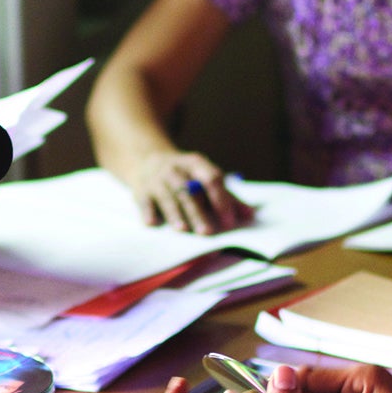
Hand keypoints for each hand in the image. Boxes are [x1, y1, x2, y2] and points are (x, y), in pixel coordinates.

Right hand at [132, 151, 254, 234]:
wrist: (147, 160)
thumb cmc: (184, 174)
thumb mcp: (204, 176)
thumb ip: (227, 196)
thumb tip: (250, 214)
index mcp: (196, 164)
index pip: (211, 179)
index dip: (221, 199)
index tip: (229, 221)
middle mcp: (176, 169)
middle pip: (189, 191)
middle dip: (198, 212)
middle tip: (207, 232)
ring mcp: (157, 179)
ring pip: (168, 196)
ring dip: (175, 214)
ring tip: (183, 230)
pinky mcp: (141, 189)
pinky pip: (144, 200)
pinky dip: (148, 211)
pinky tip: (152, 223)